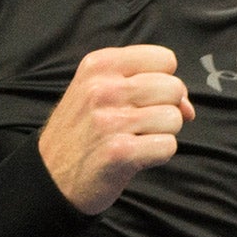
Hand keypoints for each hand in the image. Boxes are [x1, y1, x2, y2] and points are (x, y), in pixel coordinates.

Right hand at [39, 45, 194, 213]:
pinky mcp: (119, 152)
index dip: (164, 81)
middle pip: (174, 88)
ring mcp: (110, 120)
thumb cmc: (82, 132)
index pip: (164, 58)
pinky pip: (168, 146)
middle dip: (166, 108)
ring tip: (135, 140)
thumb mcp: (97, 91)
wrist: (49, 177)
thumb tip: (188, 106)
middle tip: (140, 124)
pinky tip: (136, 156)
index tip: (147, 98)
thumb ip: (144, 85)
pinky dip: (158, 155)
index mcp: (99, 65)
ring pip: (174, 118)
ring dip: (162, 134)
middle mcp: (103, 88)